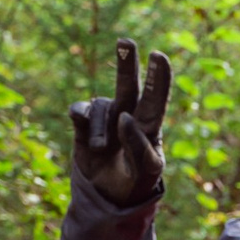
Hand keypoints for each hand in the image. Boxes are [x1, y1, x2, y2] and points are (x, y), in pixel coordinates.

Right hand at [69, 39, 170, 205]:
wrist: (107, 197)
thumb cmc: (135, 183)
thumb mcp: (146, 171)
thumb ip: (139, 145)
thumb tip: (123, 116)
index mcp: (150, 125)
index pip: (157, 98)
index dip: (159, 76)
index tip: (159, 56)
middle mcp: (128, 115)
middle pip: (128, 84)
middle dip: (127, 63)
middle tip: (125, 42)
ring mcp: (106, 118)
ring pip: (100, 106)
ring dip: (100, 129)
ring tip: (102, 150)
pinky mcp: (84, 124)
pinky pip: (80, 111)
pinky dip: (82, 119)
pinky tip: (85, 129)